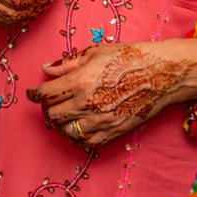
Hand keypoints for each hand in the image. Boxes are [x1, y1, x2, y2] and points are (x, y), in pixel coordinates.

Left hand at [28, 38, 196, 150]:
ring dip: (62, 124)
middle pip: (52, 116)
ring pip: (67, 132)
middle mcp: (87, 103)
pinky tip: (82, 125)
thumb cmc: (131, 57)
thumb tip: (46, 69)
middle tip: (51, 103)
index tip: (32, 93)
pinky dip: (81, 137)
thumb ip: (68, 64)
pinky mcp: (115, 131)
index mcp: (80, 81)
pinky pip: (88, 143)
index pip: (44, 94)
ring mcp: (102, 120)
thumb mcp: (96, 52)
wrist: (163, 73)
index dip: (33, 94)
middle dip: (47, 109)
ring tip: (66, 114)